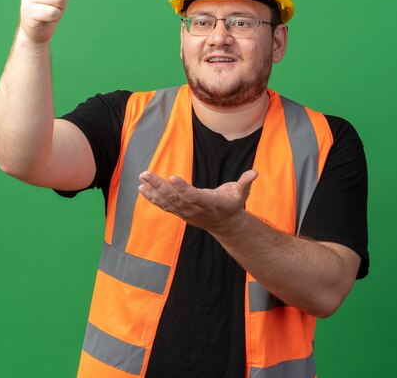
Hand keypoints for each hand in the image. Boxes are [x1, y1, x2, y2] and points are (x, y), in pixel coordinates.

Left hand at [138, 170, 258, 232]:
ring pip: (166, 202)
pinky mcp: (179, 212)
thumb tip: (255, 173)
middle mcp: (194, 209)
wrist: (225, 225)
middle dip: (159, 186)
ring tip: (142, 178)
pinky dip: (152, 197)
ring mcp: (185, 212)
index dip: (183, 188)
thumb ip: (246, 182)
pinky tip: (142, 188)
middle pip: (175, 198)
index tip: (172, 177)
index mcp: (209, 203)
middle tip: (146, 174)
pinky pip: (163, 205)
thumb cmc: (233, 204)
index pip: (194, 196)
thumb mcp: (241, 194)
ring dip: (152, 190)